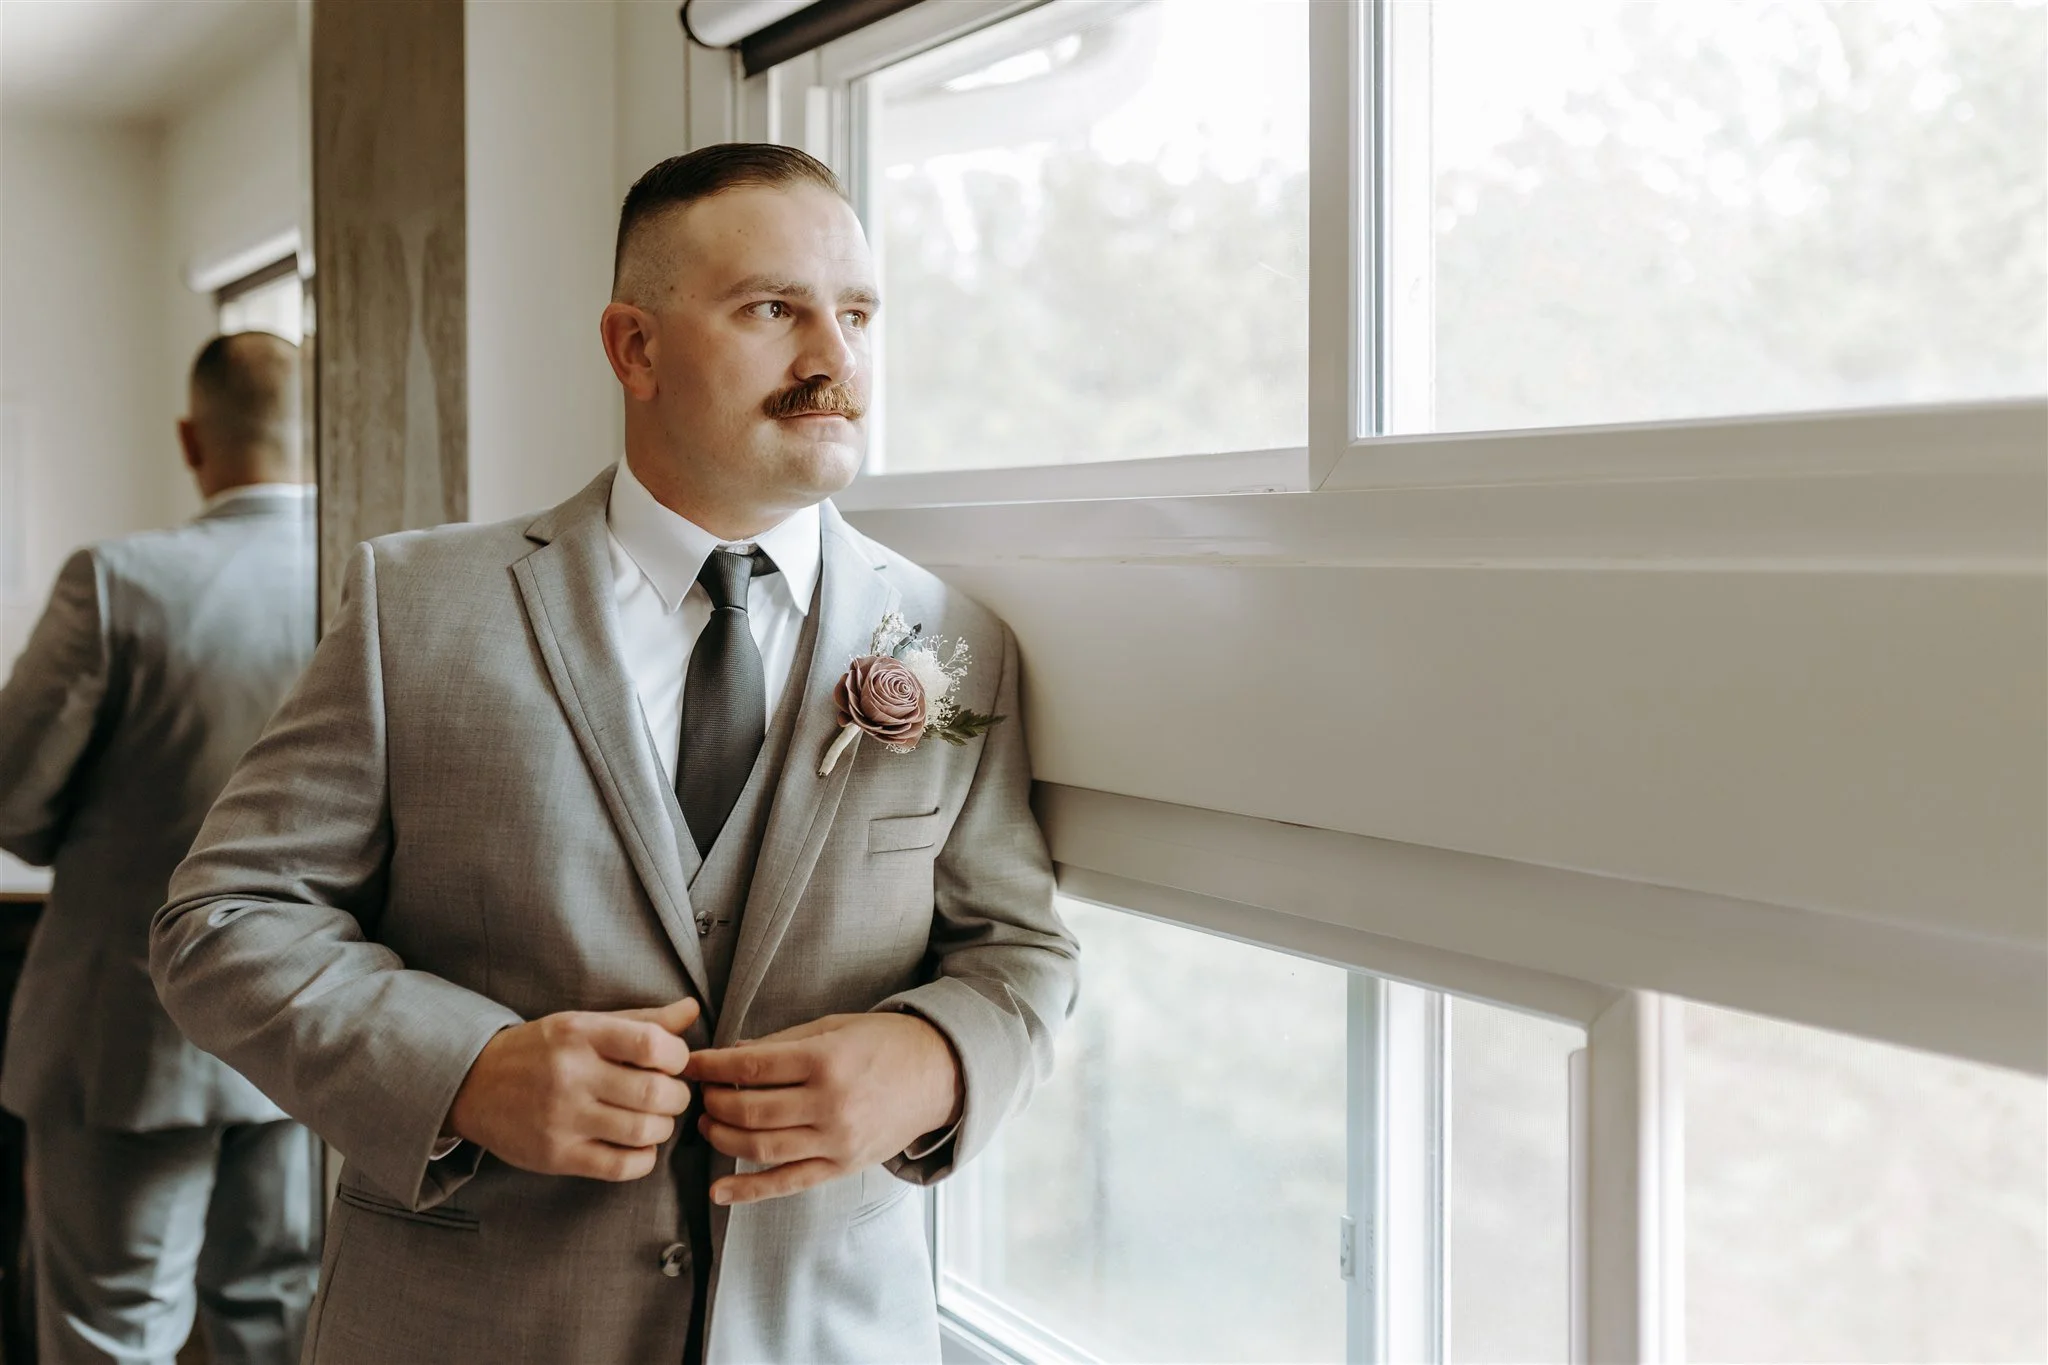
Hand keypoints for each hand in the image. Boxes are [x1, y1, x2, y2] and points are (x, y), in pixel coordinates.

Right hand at [447, 997, 699, 1180]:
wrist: (474, 1085)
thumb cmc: (541, 1050)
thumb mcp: (585, 1024)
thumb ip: (641, 1021)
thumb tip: (692, 1011)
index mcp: (580, 1034)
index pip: (652, 1044)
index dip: (678, 1056)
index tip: (674, 1062)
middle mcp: (571, 1074)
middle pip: (654, 1094)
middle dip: (677, 1097)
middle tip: (670, 1095)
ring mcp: (562, 1118)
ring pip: (643, 1132)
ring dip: (663, 1128)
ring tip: (654, 1119)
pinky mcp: (556, 1156)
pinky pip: (620, 1166)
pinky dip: (644, 1159)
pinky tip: (638, 1145)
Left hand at [685, 1012, 962, 1205]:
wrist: (939, 1075)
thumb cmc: (885, 1043)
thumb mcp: (834, 1027)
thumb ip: (783, 1043)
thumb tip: (732, 1055)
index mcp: (827, 1060)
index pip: (752, 1067)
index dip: (712, 1067)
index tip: (689, 1064)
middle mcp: (830, 1103)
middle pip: (751, 1110)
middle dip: (714, 1101)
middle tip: (698, 1093)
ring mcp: (836, 1141)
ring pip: (761, 1147)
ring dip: (723, 1137)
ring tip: (708, 1124)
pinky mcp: (841, 1167)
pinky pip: (787, 1183)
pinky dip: (748, 1191)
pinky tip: (718, 1191)